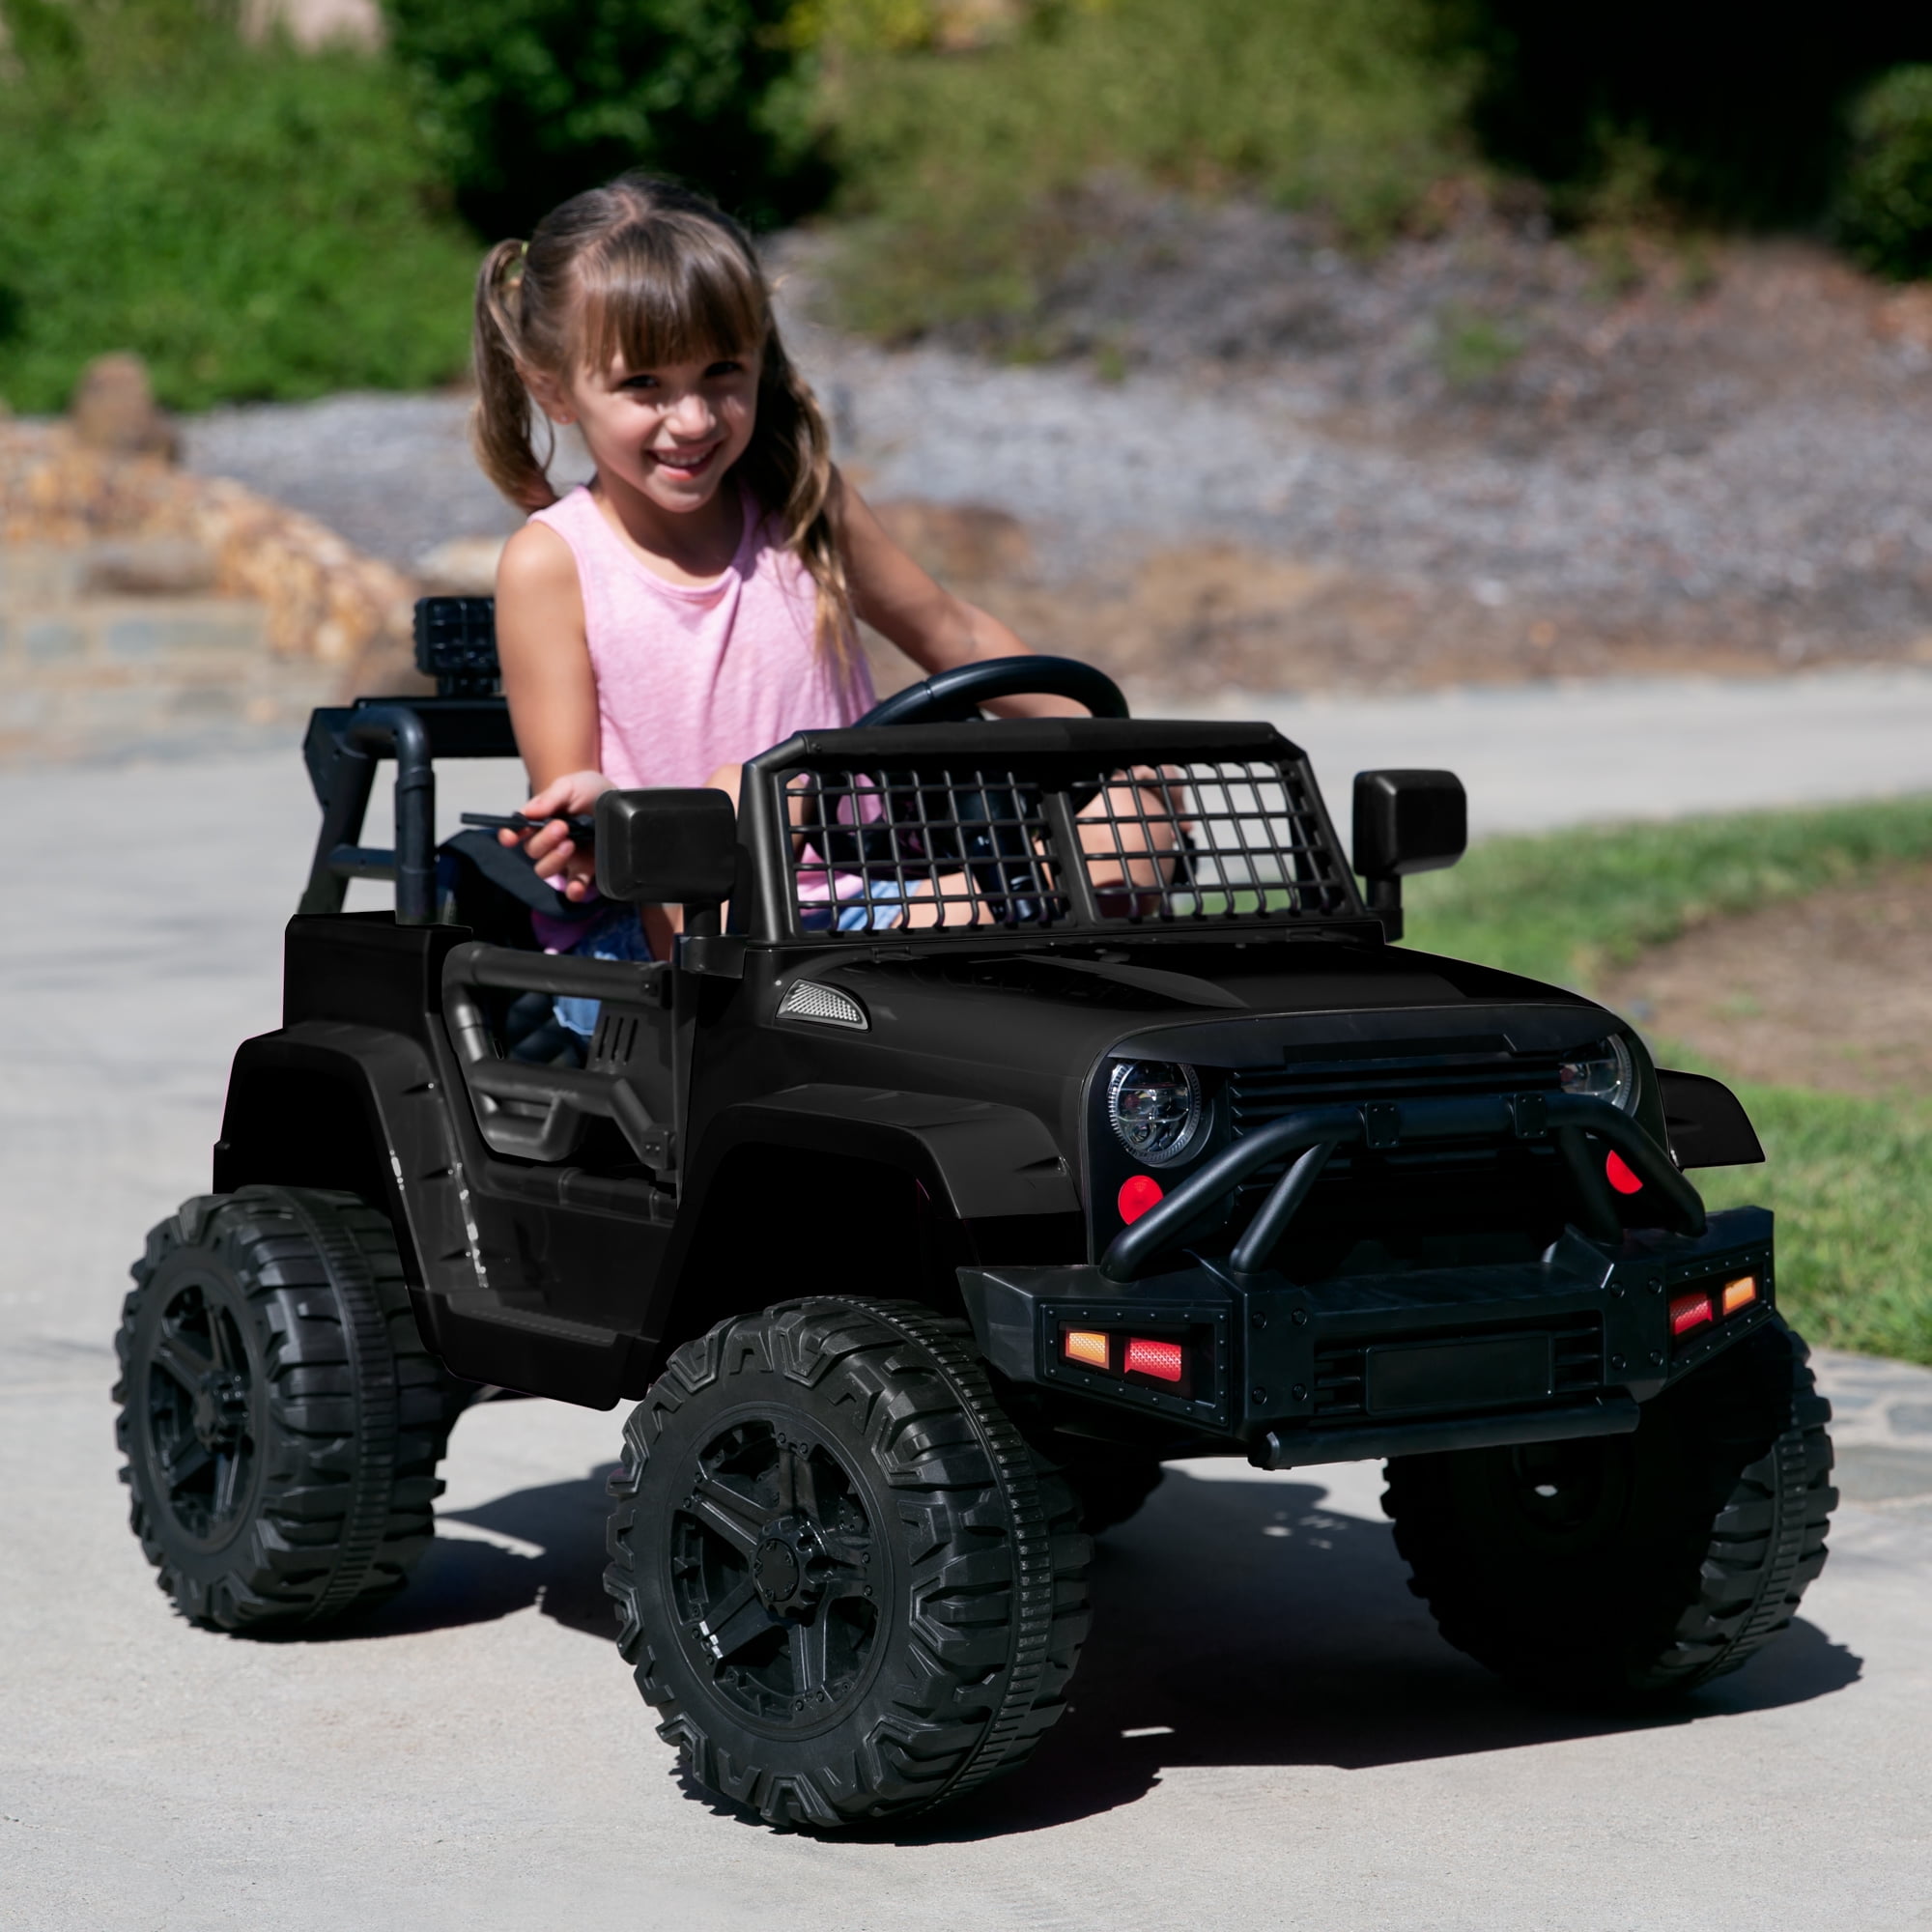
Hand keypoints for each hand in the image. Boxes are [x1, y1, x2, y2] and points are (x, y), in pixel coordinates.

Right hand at [503, 769, 611, 900]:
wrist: (618, 800)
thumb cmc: (588, 791)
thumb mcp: (571, 786)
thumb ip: (550, 798)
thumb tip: (527, 813)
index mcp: (538, 821)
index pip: (516, 832)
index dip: (509, 836)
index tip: (510, 838)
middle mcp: (547, 842)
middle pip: (532, 851)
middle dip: (543, 841)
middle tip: (562, 827)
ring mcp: (565, 858)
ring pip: (545, 870)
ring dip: (553, 860)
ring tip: (570, 844)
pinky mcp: (585, 870)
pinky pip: (574, 886)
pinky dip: (573, 891)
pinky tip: (577, 888)